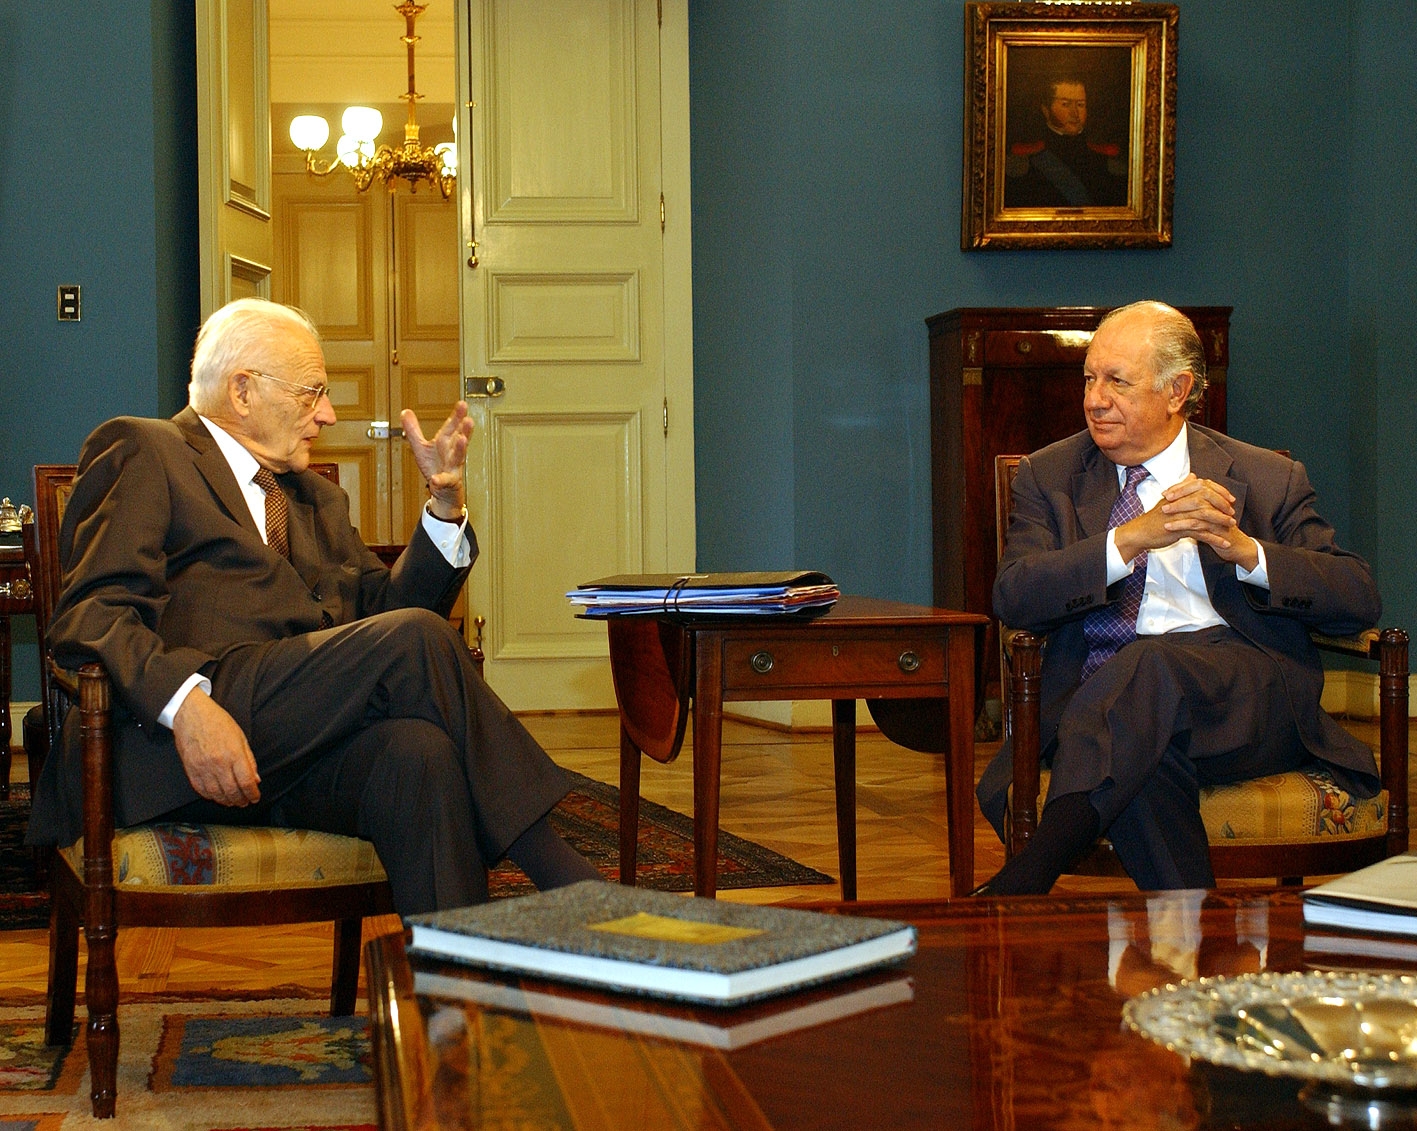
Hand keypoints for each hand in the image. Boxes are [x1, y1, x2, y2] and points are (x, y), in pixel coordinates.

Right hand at [172, 688, 260, 805]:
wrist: (191, 714)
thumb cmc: (217, 722)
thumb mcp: (241, 737)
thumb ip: (249, 760)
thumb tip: (256, 779)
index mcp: (234, 754)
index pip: (246, 782)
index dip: (253, 794)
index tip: (255, 797)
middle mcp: (218, 763)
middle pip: (232, 791)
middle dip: (241, 800)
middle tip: (245, 802)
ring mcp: (202, 767)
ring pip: (216, 794)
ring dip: (226, 801)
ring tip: (233, 802)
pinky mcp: (190, 769)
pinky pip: (201, 789)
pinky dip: (210, 796)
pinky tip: (217, 796)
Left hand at [401, 401, 472, 517]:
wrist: (443, 491)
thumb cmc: (434, 467)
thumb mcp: (421, 447)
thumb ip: (413, 430)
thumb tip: (405, 411)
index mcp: (445, 443)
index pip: (451, 427)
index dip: (456, 416)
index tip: (462, 404)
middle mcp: (451, 453)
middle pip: (458, 439)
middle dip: (464, 430)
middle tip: (469, 420)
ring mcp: (452, 468)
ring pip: (458, 457)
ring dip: (460, 449)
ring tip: (462, 440)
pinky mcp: (448, 482)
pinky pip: (444, 481)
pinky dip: (440, 480)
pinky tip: (435, 479)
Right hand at [1114, 474, 1257, 570]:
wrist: (1139, 533)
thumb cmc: (1153, 518)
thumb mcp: (1168, 500)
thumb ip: (1182, 487)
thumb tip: (1193, 476)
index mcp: (1180, 494)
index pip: (1204, 487)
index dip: (1219, 492)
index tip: (1230, 499)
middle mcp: (1180, 502)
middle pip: (1208, 500)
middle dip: (1223, 506)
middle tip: (1233, 514)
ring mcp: (1180, 515)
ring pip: (1206, 516)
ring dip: (1221, 522)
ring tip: (1232, 528)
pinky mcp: (1179, 529)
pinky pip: (1202, 533)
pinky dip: (1215, 539)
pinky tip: (1224, 543)